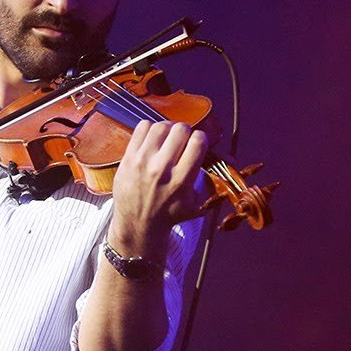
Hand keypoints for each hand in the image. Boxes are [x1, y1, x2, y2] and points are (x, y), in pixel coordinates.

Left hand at [109, 120, 207, 255]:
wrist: (137, 224)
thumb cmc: (168, 214)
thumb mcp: (194, 204)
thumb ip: (205, 181)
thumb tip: (222, 160)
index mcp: (181, 180)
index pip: (198, 142)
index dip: (201, 138)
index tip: (197, 142)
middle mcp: (162, 169)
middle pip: (180, 129)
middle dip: (185, 131)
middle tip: (182, 140)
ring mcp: (142, 161)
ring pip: (160, 126)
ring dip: (168, 129)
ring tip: (167, 138)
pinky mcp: (128, 158)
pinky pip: (141, 128)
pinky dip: (150, 129)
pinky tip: (152, 140)